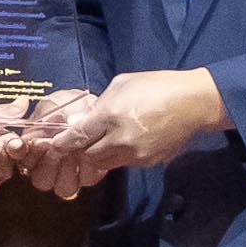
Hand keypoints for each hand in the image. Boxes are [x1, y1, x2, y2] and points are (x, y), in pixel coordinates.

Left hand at [19, 69, 223, 189]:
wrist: (194, 103)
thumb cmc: (157, 86)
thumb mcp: (123, 84)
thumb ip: (102, 103)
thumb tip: (87, 116)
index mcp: (110, 116)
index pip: (77, 137)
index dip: (61, 143)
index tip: (51, 145)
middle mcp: (119, 140)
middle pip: (88, 155)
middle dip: (80, 150)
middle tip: (78, 143)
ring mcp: (134, 154)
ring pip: (104, 163)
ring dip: (98, 155)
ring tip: (102, 141)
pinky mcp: (147, 163)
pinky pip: (124, 163)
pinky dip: (118, 155)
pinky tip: (125, 141)